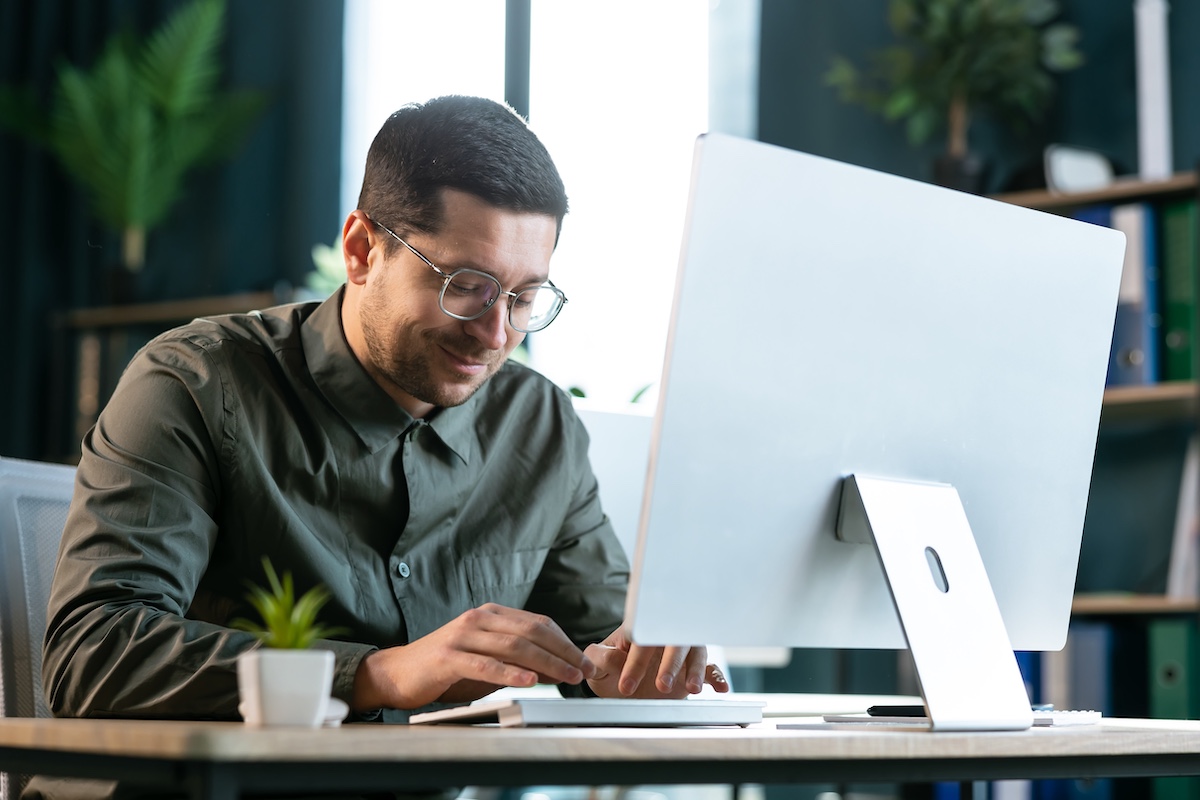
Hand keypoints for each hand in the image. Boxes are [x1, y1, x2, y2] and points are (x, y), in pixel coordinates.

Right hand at [351, 603, 595, 710]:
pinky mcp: (448, 657)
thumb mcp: (486, 660)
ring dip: (547, 662)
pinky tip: (529, 681)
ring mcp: (462, 636)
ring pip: (514, 646)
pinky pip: (486, 664)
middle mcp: (478, 619)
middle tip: (584, 670)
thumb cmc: (444, 668)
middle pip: (532, 631)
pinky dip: (510, 673)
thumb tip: (556, 669)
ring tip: (567, 677)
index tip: (585, 661)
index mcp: (490, 615)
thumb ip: (516, 660)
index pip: (538, 623)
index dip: (565, 642)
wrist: (396, 673)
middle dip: (564, 652)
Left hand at [583, 627, 729, 698]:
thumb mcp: (598, 661)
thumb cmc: (611, 666)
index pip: (641, 640)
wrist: (626, 683)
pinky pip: (711, 668)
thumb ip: (599, 657)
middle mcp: (664, 637)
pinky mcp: (694, 669)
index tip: (626, 685)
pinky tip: (722, 688)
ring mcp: (682, 652)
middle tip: (661, 685)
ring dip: (695, 670)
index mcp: (640, 630)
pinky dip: (718, 676)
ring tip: (692, 689)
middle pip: (673, 642)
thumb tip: (611, 658)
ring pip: (695, 653)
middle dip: (670, 664)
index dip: (634, 661)